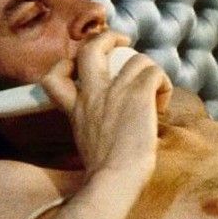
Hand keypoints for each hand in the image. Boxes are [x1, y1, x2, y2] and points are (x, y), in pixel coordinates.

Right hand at [40, 31, 171, 178]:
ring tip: (155, 90)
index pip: (54, 77)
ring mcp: (114, 92)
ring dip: (149, 69)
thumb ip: (96, 126)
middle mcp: (92, 95)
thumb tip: (119, 124)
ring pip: (135, 58)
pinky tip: (162, 105)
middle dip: (107, 37)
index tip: (79, 68)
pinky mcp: (137, 94)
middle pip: (91, 49)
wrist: (114, 181)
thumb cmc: (107, 175)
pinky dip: (164, 84)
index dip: (65, 65)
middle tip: (123, 41)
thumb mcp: (88, 144)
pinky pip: (155, 72)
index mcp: (77, 109)